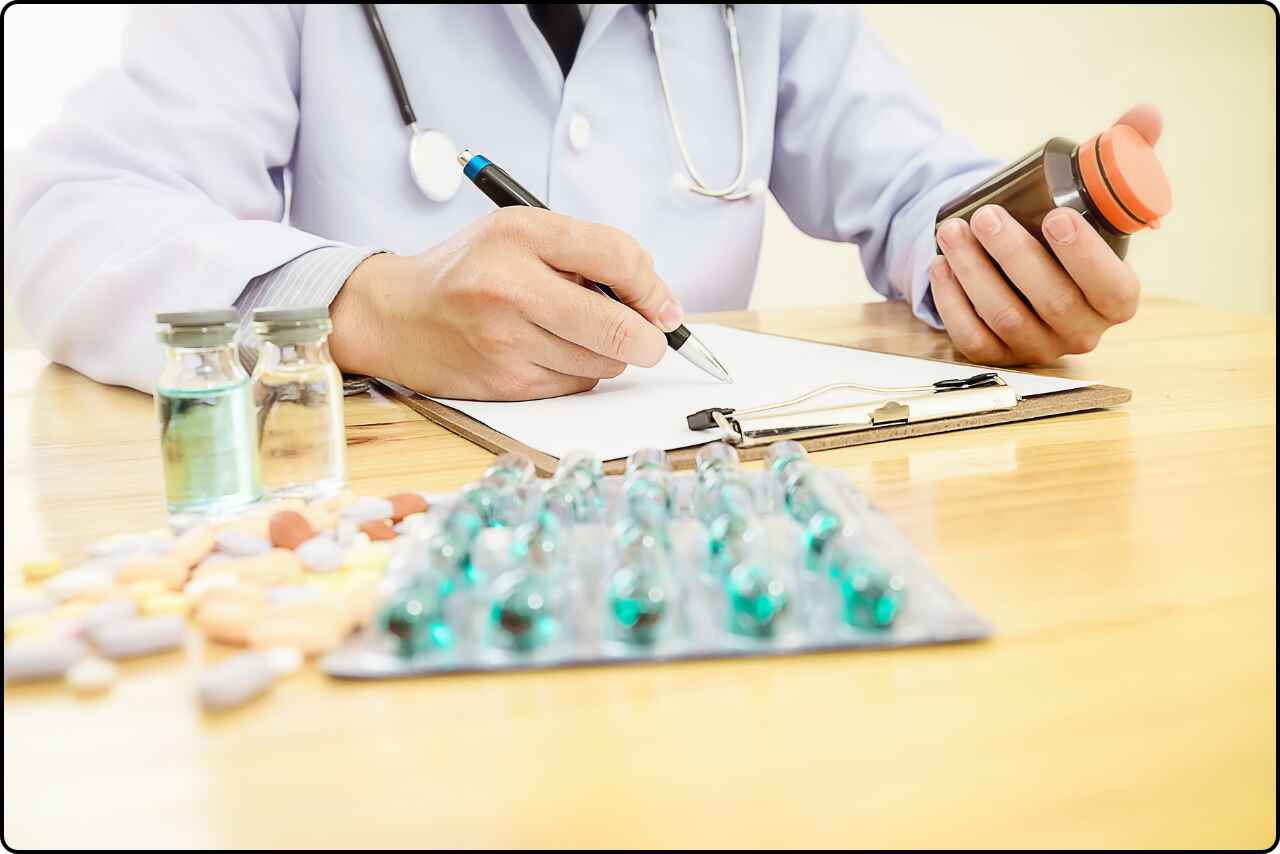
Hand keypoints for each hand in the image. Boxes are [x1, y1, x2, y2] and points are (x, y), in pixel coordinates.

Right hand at [328, 207, 682, 399]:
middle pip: (618, 327)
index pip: (618, 258)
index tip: (664, 307)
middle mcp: (510, 286)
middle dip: (648, 339)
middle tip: (651, 339)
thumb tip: (657, 300)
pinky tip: (551, 354)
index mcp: (520, 233)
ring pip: (601, 363)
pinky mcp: (503, 383)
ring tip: (578, 335)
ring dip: (608, 355)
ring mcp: (505, 340)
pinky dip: (577, 374)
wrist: (395, 316)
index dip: (654, 288)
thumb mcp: (520, 233)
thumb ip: (587, 253)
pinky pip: (573, 385)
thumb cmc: (468, 271)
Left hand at [929, 104, 1161, 365]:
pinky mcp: (996, 355)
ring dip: (974, 272)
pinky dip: (952, 301)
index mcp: (1116, 298)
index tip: (1056, 216)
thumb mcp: (1094, 193)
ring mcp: (1037, 347)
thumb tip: (1146, 114)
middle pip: (1052, 302)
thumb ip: (1124, 154)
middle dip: (1014, 256)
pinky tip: (939, 266)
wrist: (1019, 265)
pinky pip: (972, 338)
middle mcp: (1080, 331)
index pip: (1112, 288)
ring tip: (950, 231)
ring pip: (1005, 317)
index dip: (1086, 257)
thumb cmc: (1062, 228)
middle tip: (985, 217)